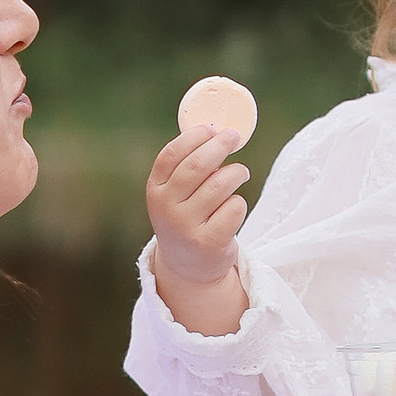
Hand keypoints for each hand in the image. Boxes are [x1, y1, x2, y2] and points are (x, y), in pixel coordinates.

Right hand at [144, 120, 251, 333]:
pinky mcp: (209, 242)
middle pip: (197, 165)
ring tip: (241, 172)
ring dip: (237, 172)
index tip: (211, 128)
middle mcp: (166, 208)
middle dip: (219, 146)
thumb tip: (217, 129)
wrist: (189, 267)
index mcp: (155, 190)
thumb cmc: (188, 217)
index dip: (193, 137)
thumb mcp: (177, 194)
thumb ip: (189, 166)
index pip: (171, 155)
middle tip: (233, 137)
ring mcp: (186, 227)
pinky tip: (233, 207)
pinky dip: (239, 202)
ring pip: (221, 184)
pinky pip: (234, 207)